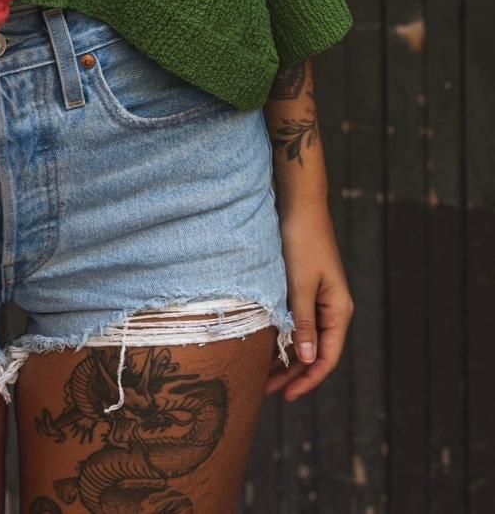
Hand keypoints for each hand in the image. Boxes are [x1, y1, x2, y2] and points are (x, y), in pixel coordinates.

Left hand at [265, 201, 353, 400]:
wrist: (300, 205)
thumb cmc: (302, 242)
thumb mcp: (300, 285)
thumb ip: (304, 322)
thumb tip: (309, 359)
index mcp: (338, 311)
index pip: (326, 358)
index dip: (307, 380)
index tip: (285, 396)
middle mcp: (333, 309)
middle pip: (316, 352)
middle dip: (293, 374)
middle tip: (267, 391)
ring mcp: (320, 299)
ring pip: (305, 338)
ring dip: (287, 357)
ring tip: (262, 374)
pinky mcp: (307, 288)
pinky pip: (298, 321)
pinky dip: (285, 336)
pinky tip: (266, 345)